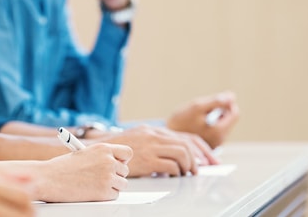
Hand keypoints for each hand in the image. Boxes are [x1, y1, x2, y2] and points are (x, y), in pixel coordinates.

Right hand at [33, 143, 131, 201]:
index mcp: (103, 148)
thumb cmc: (62, 167)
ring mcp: (108, 177)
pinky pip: (114, 195)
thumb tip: (114, 164)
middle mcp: (108, 161)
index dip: (123, 159)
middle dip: (116, 175)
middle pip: (125, 170)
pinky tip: (92, 191)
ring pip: (122, 184)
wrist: (49, 178)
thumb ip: (100, 157)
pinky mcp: (105, 192)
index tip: (118, 163)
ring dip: (112, 186)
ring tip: (95, 184)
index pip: (127, 153)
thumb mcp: (84, 153)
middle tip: (102, 177)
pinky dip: (106, 195)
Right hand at [98, 125, 216, 176]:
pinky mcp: (147, 160)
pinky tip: (173, 176)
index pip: (183, 136)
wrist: (99, 152)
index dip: (200, 149)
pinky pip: (171, 166)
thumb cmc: (115, 150)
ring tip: (186, 174)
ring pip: (182, 153)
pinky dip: (177, 172)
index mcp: (151, 130)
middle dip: (197, 159)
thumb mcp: (135, 140)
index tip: (208, 160)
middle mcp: (152, 135)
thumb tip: (171, 153)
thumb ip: (152, 142)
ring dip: (188, 166)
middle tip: (197, 170)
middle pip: (186, 144)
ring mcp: (149, 146)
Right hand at [166, 91, 239, 147]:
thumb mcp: (196, 107)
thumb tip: (231, 96)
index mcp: (219, 131)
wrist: (166, 138)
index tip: (215, 100)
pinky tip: (196, 124)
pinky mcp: (208, 146)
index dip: (227, 103)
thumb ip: (215, 101)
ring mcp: (215, 144)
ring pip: (221, 125)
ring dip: (214, 117)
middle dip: (219, 111)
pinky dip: (209, 124)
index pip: (234, 113)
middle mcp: (220, 141)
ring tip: (197, 117)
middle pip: (228, 120)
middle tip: (202, 109)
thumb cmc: (180, 121)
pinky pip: (215, 131)